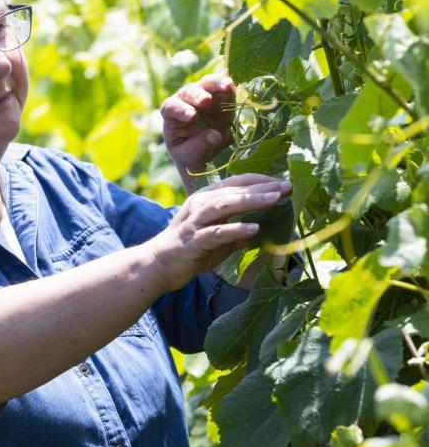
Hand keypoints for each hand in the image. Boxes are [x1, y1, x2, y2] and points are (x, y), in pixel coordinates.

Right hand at [143, 174, 291, 290]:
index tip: (285, 183)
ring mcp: (196, 221)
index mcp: (206, 198)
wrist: (159, 265)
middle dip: (262, 187)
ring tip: (275, 199)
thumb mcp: (217, 235)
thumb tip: (262, 228)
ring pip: (225, 204)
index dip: (261, 181)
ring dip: (251, 200)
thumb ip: (237, 228)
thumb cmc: (190, 248)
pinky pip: (217, 232)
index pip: (237, 182)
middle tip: (288, 186)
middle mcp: (200, 204)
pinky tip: (255, 229)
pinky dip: (236, 229)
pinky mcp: (194, 240)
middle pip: (234, 190)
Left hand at [161, 74, 235, 172]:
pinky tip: (232, 86)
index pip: (171, 108)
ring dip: (216, 84)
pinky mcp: (220, 97)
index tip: (192, 117)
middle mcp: (185, 101)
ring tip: (226, 87)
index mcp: (171, 115)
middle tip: (206, 101)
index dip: (181, 110)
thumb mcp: (190, 156)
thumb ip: (199, 146)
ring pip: (207, 84)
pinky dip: (228, 85)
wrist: (206, 151)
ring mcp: (203, 96)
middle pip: (189, 92)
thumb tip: (214, 136)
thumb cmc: (190, 154)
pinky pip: (223, 87)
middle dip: (197, 96)